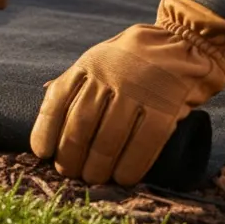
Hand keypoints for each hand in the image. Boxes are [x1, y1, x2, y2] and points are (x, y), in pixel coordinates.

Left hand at [31, 0, 224, 185]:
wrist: (182, 43)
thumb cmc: (131, 60)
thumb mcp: (97, 60)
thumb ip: (76, 84)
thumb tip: (47, 109)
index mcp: (87, 66)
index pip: (57, 101)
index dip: (45, 131)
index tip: (42, 154)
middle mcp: (108, 78)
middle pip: (80, 125)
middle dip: (71, 155)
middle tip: (69, 173)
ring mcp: (137, 92)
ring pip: (109, 138)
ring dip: (98, 165)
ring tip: (94, 179)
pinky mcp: (165, 106)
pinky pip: (145, 142)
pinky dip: (132, 165)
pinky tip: (124, 178)